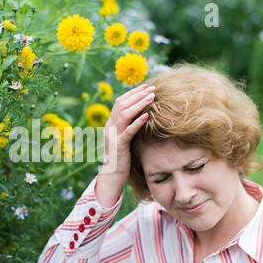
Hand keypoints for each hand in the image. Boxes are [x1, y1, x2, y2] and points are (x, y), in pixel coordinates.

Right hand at [95, 84, 154, 206]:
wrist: (112, 176)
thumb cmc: (121, 158)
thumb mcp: (124, 139)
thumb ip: (128, 127)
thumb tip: (141, 115)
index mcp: (110, 124)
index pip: (120, 102)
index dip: (133, 93)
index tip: (146, 86)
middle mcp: (109, 127)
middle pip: (122, 104)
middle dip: (138, 94)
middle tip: (152, 88)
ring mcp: (113, 136)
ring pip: (125, 114)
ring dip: (139, 104)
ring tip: (152, 97)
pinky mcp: (119, 146)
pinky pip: (128, 131)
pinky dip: (137, 122)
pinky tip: (147, 115)